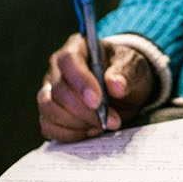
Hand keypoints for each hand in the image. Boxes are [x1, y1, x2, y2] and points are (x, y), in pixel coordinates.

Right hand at [38, 33, 156, 142]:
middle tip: (111, 121)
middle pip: (59, 90)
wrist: (125, 90)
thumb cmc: (126, 72)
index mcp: (78, 47)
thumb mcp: (134, 67)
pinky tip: (89, 132)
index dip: (80, 82)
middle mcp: (58, 68)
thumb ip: (126, 73)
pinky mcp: (50, 112)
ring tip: (100, 126)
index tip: (97, 101)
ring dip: (75, 124)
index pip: (69, 61)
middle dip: (85, 111)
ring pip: (48, 109)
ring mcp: (50, 90)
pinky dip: (68, 134)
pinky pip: (48, 126)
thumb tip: (115, 85)